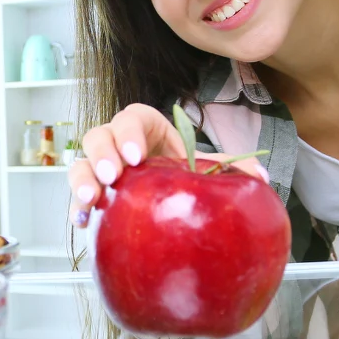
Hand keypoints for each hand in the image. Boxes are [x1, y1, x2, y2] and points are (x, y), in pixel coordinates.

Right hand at [68, 103, 269, 226]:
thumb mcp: (207, 165)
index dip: (130, 132)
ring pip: (80, 163)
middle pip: (99, 135)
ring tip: (92, 199)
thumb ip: (234, 167)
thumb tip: (261, 178)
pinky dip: (77, 207)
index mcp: (148, 127)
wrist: (171, 193)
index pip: (132, 117)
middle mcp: (118, 143)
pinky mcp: (96, 193)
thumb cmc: (184, 171)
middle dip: (103, 154)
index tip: (138, 155)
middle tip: (115, 176)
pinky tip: (83, 220)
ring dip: (83, 179)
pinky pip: (78, 196)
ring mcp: (102, 167)